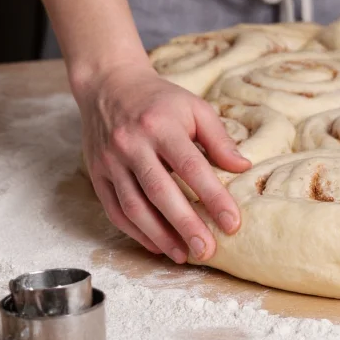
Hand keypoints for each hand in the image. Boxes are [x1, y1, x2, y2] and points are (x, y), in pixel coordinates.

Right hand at [75, 62, 251, 262]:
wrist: (109, 84)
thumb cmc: (160, 100)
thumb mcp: (195, 107)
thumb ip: (219, 138)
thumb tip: (243, 168)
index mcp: (161, 126)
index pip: (191, 167)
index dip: (213, 197)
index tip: (233, 223)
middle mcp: (132, 144)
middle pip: (161, 192)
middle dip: (186, 225)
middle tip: (207, 250)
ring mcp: (110, 161)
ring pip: (135, 206)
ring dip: (160, 236)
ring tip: (184, 255)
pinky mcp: (96, 174)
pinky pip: (115, 210)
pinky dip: (136, 232)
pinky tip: (157, 246)